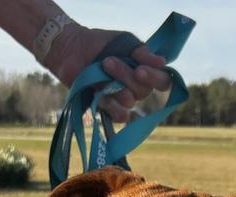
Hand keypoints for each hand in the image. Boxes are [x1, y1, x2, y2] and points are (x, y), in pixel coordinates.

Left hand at [48, 24, 171, 122]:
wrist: (72, 49)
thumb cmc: (99, 44)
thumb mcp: (123, 42)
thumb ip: (142, 52)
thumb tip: (163, 62)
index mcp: (145, 71)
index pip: (163, 82)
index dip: (155, 79)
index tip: (140, 69)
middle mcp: (137, 88)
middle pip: (144, 91)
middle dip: (126, 75)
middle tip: (108, 61)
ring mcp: (123, 100)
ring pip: (130, 101)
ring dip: (115, 86)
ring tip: (101, 70)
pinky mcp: (110, 110)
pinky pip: (119, 115)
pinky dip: (109, 104)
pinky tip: (98, 93)